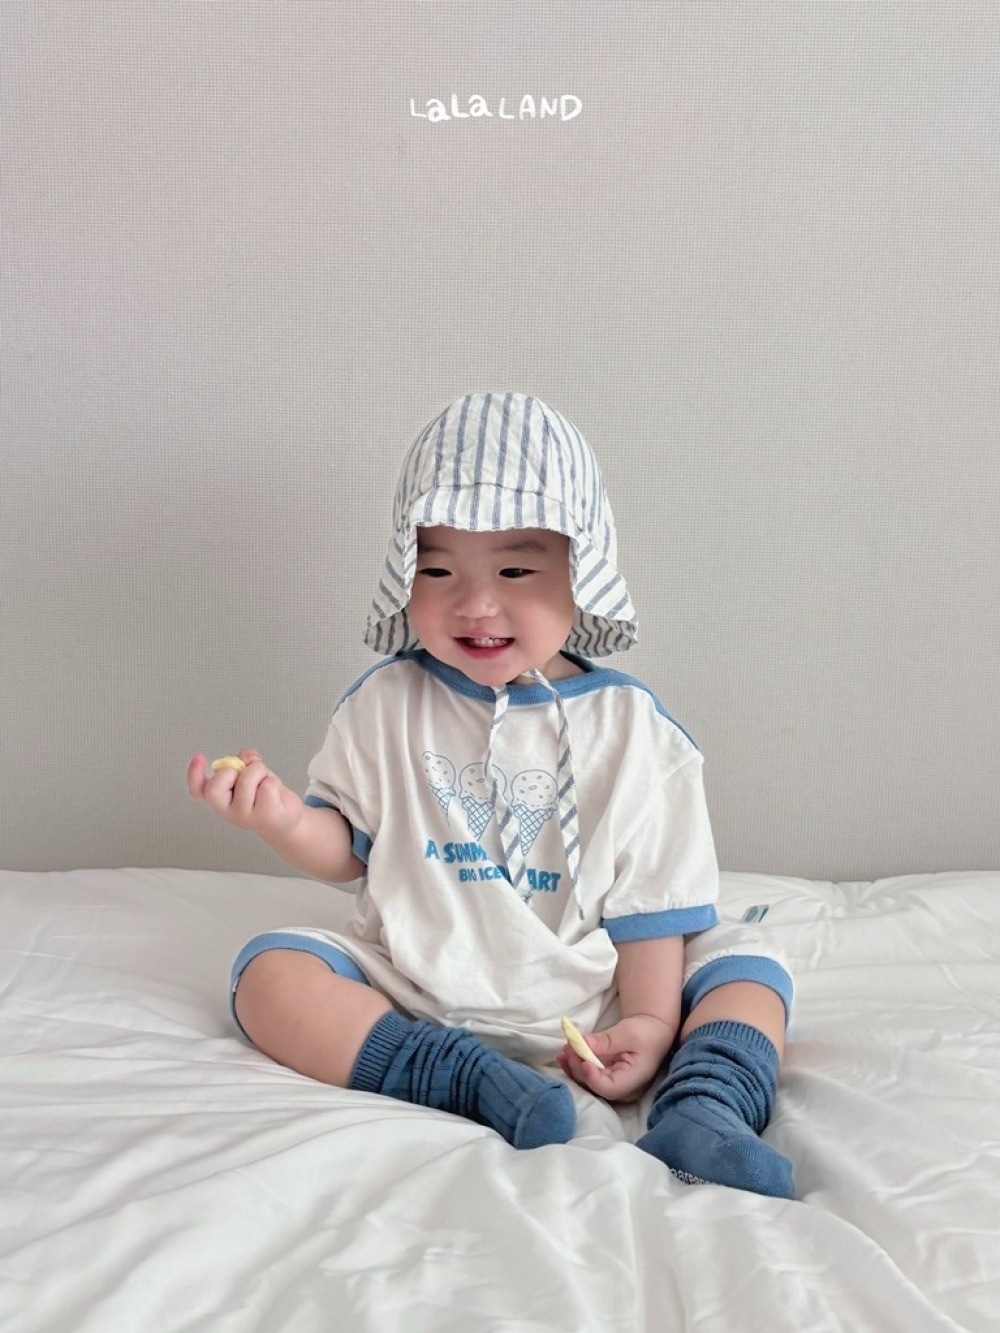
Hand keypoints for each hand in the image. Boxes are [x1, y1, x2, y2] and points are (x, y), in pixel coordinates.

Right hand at [187, 747, 304, 838]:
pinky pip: (268, 786)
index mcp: (221, 798)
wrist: (287, 821)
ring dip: (260, 772)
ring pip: (247, 779)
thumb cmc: (266, 797)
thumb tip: (245, 758)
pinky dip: (273, 782)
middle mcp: (228, 810)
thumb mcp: (250, 775)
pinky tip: (275, 794)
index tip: (199, 756)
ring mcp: (245, 815)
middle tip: (245, 775)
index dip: (193, 774)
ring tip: (265, 782)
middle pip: (215, 787)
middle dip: (231, 771)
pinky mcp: (265, 816)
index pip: (198, 789)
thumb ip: (242, 763)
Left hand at [557, 1014, 674, 1102]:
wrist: (652, 1032)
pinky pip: (588, 1077)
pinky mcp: (605, 1078)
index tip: (582, 1060)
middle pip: (595, 1086)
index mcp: (634, 1080)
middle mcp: (623, 1089)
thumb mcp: (628, 1033)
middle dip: (579, 1067)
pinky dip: (576, 1066)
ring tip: (564, 1050)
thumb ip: (607, 1041)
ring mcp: (613, 1085)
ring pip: (588, 1083)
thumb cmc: (646, 1033)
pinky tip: (565, 1055)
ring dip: (573, 1068)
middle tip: (569, 1047)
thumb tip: (584, 1043)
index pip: (609, 1088)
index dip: (592, 1077)